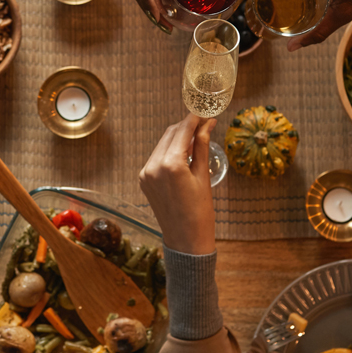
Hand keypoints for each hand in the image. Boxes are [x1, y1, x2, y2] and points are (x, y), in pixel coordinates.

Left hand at [138, 114, 216, 254]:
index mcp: (171, 165)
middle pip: (170, 133)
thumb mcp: (203, 176)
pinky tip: (183, 151)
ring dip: (178, 137)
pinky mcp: (143, 179)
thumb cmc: (200, 212)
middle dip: (186, 126)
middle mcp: (153, 166)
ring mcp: (146, 172)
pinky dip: (169, 150)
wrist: (185, 240)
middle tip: (204, 122)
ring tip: (196, 136)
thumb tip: (207, 124)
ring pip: (163, 143)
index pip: (182, 131)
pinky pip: (157, 156)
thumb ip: (202, 146)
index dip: (195, 118)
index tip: (205, 112)